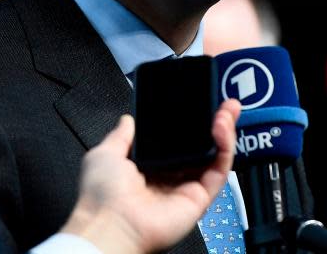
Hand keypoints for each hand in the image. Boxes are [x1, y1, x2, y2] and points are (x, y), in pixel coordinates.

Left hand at [60, 99, 240, 253]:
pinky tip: (221, 129)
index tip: (199, 103)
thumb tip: (127, 119)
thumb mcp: (105, 153)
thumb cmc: (101, 197)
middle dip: (215, 122)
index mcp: (147, 167)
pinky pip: (219, 171)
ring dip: (223, 131)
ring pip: (214, 155)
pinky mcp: (200, 198)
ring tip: (225, 112)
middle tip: (223, 103)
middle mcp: (169, 177)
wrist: (110, 223)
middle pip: (201, 146)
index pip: (177, 140)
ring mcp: (186, 187)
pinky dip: (225, 148)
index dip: (190, 121)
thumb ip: (121, 135)